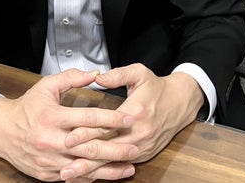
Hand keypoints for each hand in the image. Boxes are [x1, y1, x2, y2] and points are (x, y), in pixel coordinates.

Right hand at [0, 68, 138, 181]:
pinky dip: (92, 177)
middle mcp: (51, 141)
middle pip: (89, 147)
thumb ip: (71, 78)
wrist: (1, 130)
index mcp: (52, 117)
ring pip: (84, 167)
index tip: (128, 118)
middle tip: (136, 146)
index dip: (110, 119)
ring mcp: (49, 161)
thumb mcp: (46, 86)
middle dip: (115, 149)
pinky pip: (73, 178)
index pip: (87, 119)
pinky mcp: (47, 175)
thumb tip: (96, 74)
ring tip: (129, 167)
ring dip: (109, 169)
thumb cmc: (27, 106)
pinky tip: (108, 175)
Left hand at [65, 63, 203, 169]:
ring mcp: (142, 147)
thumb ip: (117, 74)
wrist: (179, 103)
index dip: (86, 132)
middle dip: (84, 159)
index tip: (68, 137)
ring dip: (92, 169)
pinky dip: (105, 170)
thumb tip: (98, 77)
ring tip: (71, 175)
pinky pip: (121, 164)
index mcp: (135, 112)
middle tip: (64, 167)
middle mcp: (139, 133)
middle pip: (107, 149)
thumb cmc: (156, 87)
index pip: (106, 126)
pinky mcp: (143, 154)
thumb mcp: (138, 73)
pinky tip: (89, 175)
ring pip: (112, 161)